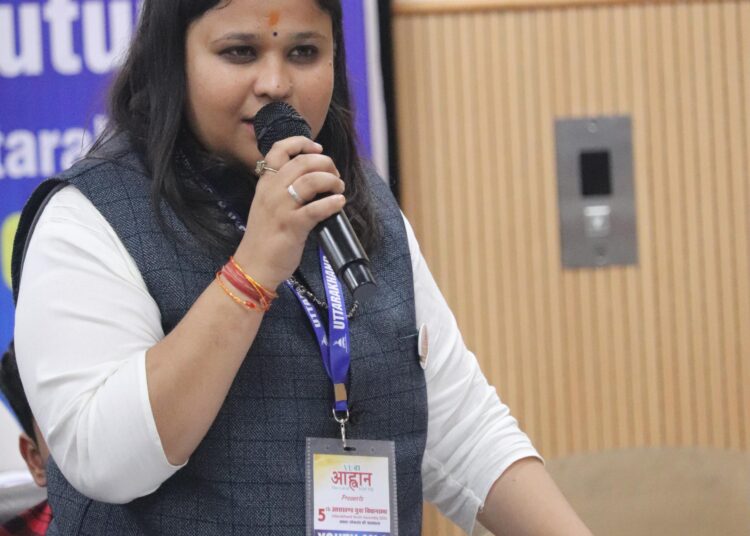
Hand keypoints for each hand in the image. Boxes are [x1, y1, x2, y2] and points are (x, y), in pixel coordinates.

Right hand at [234, 136, 345, 289]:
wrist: (253, 265)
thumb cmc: (264, 237)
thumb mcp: (268, 205)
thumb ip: (283, 189)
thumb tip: (313, 178)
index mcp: (265, 183)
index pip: (280, 149)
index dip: (302, 143)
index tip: (318, 148)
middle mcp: (271, 191)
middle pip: (302, 162)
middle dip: (326, 164)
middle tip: (335, 176)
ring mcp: (281, 208)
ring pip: (311, 180)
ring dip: (332, 181)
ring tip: (339, 189)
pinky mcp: (292, 226)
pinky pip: (316, 208)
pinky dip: (332, 203)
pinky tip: (339, 203)